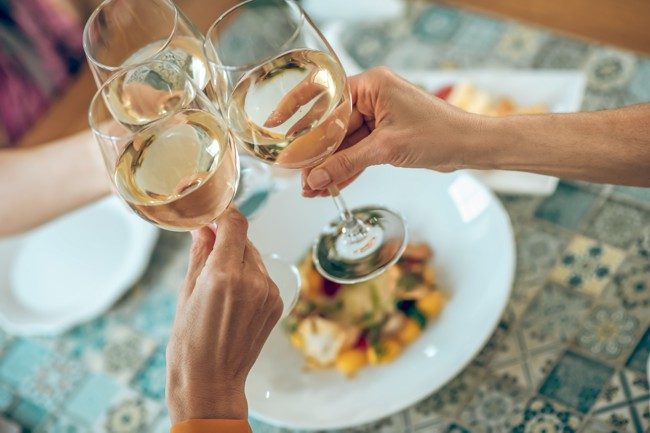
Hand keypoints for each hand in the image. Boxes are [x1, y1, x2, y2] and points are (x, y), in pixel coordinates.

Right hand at [166, 208, 282, 422]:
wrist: (211, 381)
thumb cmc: (190, 343)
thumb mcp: (186, 292)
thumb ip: (200, 254)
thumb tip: (203, 227)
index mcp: (225, 275)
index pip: (235, 224)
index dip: (224, 212)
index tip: (213, 211)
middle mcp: (253, 280)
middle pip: (244, 239)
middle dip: (227, 237)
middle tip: (207, 242)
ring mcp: (269, 293)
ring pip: (254, 258)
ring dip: (238, 257)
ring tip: (217, 279)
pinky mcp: (276, 304)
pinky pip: (263, 277)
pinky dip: (249, 276)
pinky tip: (233, 294)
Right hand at [302, 67, 483, 196]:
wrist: (469, 146)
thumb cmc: (439, 133)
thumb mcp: (386, 148)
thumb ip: (347, 163)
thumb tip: (316, 179)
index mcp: (371, 85)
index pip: (325, 100)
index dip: (299, 116)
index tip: (279, 128)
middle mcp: (372, 96)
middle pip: (332, 126)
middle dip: (316, 153)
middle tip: (298, 175)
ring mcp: (378, 117)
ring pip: (344, 143)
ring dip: (329, 166)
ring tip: (310, 188)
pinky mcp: (385, 135)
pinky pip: (357, 151)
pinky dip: (346, 168)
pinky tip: (329, 186)